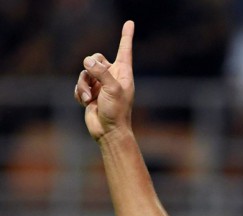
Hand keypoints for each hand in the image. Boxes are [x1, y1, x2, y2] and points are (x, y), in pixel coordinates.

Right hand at [75, 20, 134, 141]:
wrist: (109, 132)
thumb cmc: (117, 112)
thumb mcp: (112, 89)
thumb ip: (101, 72)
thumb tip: (87, 60)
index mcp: (124, 73)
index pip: (124, 50)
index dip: (126, 36)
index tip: (129, 23)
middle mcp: (113, 77)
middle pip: (97, 58)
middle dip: (91, 67)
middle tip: (93, 79)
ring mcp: (101, 85)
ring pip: (84, 72)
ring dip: (83, 85)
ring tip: (89, 98)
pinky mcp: (91, 93)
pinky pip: (80, 85)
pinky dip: (80, 92)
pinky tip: (85, 103)